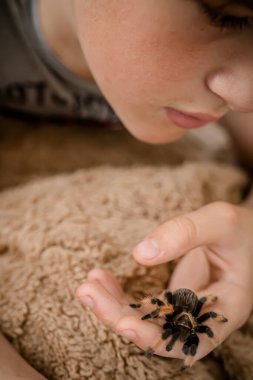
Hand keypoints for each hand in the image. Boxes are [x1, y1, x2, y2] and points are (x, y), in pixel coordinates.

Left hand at [76, 201, 252, 363]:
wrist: (242, 232)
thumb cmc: (237, 227)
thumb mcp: (219, 221)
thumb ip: (185, 233)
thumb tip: (140, 253)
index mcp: (228, 306)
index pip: (192, 338)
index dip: (158, 338)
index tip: (124, 323)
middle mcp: (204, 316)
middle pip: (159, 332)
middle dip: (120, 316)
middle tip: (87, 292)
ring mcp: (185, 309)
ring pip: (145, 320)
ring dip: (113, 306)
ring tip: (87, 285)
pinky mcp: (171, 299)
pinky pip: (142, 304)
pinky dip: (119, 294)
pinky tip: (100, 278)